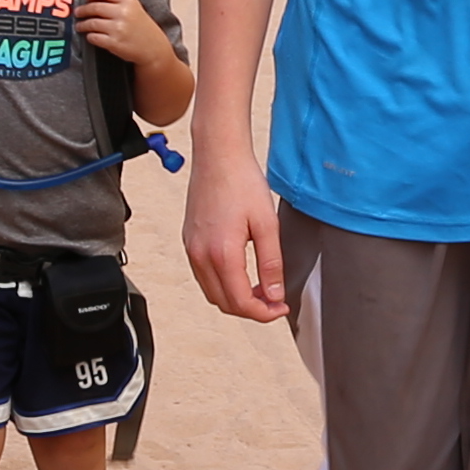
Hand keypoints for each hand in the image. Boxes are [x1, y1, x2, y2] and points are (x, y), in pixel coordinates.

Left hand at [75, 0, 178, 76]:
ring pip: (91, 23)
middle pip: (94, 7)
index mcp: (129, 1)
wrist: (154, 49)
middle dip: (83, 10)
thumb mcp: (135, 8)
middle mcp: (123, 12)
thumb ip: (118, 1)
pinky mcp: (114, 43)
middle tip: (78, 12)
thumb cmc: (143, 29)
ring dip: (82, 25)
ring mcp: (118, 28)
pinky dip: (89, 36)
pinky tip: (90, 36)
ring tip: (80, 26)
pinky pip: (94, 37)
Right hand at [183, 146, 288, 324]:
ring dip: (236, 299)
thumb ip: (271, 263)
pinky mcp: (189, 242)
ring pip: (212, 293)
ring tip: (260, 289)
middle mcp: (201, 256)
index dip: (264, 313)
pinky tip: (241, 274)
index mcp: (222, 254)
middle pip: (224, 304)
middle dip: (251, 310)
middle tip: (274, 302)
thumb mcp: (267, 224)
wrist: (218, 156)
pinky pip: (204, 277)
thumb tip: (275, 295)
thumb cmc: (241, 182)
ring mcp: (192, 249)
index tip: (280, 308)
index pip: (241, 302)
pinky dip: (223, 285)